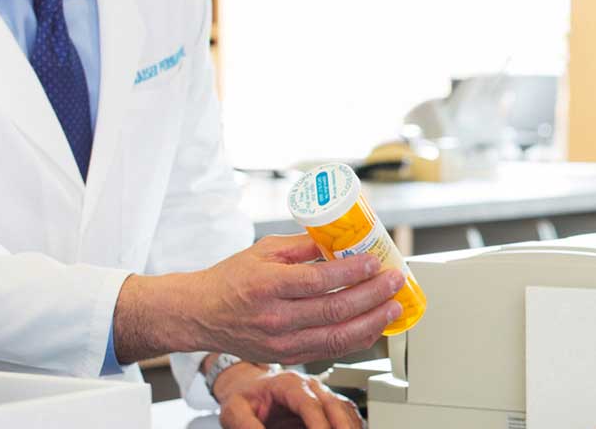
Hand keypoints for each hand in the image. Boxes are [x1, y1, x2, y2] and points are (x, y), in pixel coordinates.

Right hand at [115, 234, 402, 363]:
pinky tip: (372, 327)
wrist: (201, 314)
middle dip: (372, 295)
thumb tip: (341, 238)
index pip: (319, 280)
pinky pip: (328, 350)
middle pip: (335, 310)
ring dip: (371, 322)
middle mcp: (275, 317)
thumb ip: (303, 246)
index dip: (352, 271)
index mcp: (268, 285)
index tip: (375, 261)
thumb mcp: (263, 250)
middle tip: (395, 281)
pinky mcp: (286, 355)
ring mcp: (281, 341)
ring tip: (392, 308)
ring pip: (336, 337)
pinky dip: (354, 340)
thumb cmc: (231, 280)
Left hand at [215, 366, 360, 428]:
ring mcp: (321, 394)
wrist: (246, 386)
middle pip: (336, 406)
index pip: (311, 404)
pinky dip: (351, 427)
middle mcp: (310, 386)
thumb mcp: (234, 412)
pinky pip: (347, 415)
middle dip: (342, 428)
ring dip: (349, 427)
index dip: (319, 425)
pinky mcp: (326, 405)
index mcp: (288, 384)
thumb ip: (247, 426)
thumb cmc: (243, 397)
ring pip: (346, 410)